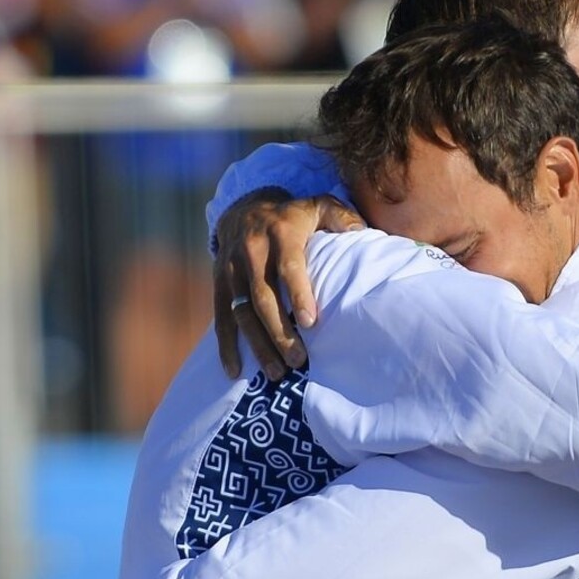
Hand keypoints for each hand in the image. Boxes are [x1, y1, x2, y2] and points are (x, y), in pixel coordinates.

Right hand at [214, 190, 364, 379]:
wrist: (244, 210)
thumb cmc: (293, 217)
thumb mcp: (318, 205)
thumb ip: (340, 216)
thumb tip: (360, 231)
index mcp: (280, 233)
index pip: (288, 266)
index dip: (298, 293)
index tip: (311, 322)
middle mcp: (251, 252)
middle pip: (262, 297)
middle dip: (279, 331)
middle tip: (298, 361)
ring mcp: (231, 270)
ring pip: (242, 312)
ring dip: (258, 344)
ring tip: (276, 373)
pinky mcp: (219, 284)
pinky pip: (221, 318)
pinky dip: (226, 346)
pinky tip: (235, 371)